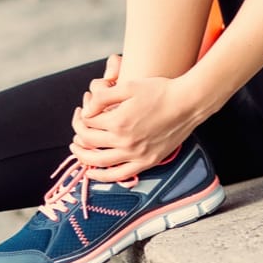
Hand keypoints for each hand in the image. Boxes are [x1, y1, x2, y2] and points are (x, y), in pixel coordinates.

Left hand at [71, 75, 196, 181]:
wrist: (187, 103)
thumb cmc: (159, 90)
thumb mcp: (128, 85)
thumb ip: (103, 97)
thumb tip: (86, 110)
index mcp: (118, 121)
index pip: (87, 123)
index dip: (80, 116)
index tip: (82, 110)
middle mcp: (125, 141)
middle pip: (89, 142)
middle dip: (78, 133)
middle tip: (77, 126)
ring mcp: (136, 154)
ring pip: (99, 162)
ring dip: (83, 156)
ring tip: (76, 149)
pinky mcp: (148, 162)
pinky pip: (119, 175)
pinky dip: (102, 176)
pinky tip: (92, 172)